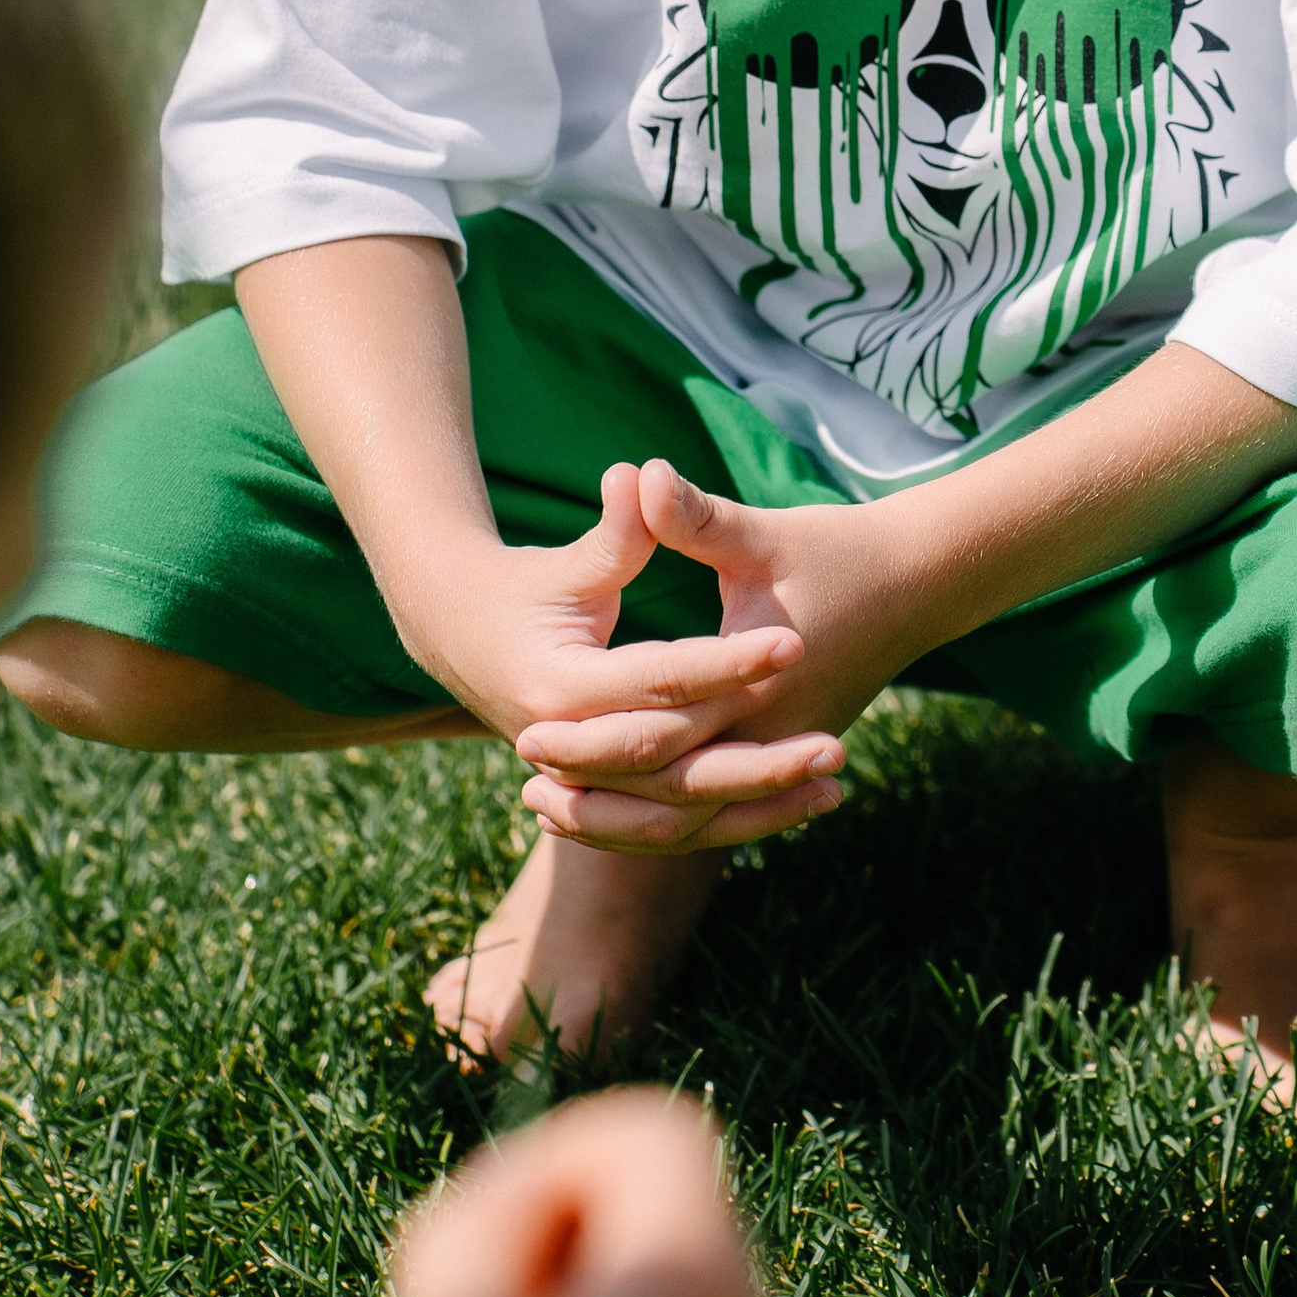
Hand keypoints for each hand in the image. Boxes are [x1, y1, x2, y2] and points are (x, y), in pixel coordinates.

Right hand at [385, 465, 844, 850]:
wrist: (461, 639)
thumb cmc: (526, 589)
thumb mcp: (573, 562)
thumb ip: (618, 533)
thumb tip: (645, 474)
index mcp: (556, 687)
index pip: (657, 681)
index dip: (726, 662)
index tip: (794, 642)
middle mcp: (567, 748)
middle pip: (672, 767)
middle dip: (756, 762)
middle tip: (835, 747)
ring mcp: (582, 782)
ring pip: (678, 814)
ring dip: (756, 806)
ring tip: (834, 785)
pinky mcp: (604, 796)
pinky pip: (677, 822)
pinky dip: (735, 818)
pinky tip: (801, 806)